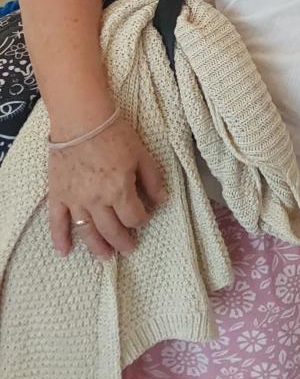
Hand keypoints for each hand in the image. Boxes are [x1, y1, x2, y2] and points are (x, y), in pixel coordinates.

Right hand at [47, 116, 166, 259]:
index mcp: (120, 190)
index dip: (142, 220)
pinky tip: (65, 251)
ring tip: (105, 257)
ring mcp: (75, 200)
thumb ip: (153, 179)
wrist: (82, 121)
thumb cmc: (115, 134)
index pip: (134, 216)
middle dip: (122, 241)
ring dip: (97, 246)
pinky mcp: (58, 195)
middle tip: (128, 249)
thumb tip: (163, 200)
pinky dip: (60, 238)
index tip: (145, 218)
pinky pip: (57, 221)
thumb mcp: (143, 155)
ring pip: (87, 231)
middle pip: (112, 229)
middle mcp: (97, 200)